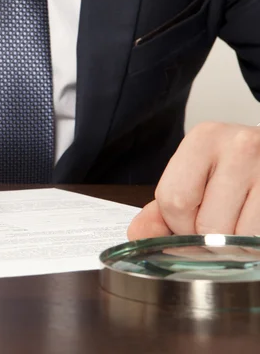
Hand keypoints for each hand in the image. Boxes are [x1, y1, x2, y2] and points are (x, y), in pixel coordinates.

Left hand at [128, 122, 259, 239]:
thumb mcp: (191, 180)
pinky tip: (253, 224)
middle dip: (208, 237)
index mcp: (203, 139)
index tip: (190, 220)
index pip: (173, 200)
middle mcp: (241, 146)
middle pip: (207, 224)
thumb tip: (138, 236)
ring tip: (241, 222)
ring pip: (238, 238)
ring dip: (235, 245)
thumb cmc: (231, 172)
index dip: (178, 223)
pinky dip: (252, 245)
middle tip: (221, 221)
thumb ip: (160, 212)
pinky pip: (258, 241)